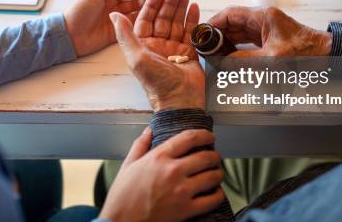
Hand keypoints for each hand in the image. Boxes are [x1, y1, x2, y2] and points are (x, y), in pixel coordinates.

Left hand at [64, 0, 154, 56]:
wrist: (70, 34)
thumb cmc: (80, 10)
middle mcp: (112, 7)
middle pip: (133, 2)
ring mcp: (114, 20)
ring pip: (134, 14)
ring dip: (146, 11)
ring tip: (160, 9)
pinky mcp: (115, 33)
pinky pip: (130, 27)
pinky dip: (140, 24)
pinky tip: (151, 21)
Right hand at [100, 127, 224, 221]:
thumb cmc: (122, 196)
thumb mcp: (128, 165)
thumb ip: (140, 145)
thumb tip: (149, 131)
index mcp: (159, 157)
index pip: (189, 138)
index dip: (204, 135)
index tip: (209, 136)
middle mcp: (172, 171)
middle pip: (206, 156)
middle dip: (215, 155)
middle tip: (215, 157)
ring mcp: (181, 191)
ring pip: (213, 176)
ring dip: (218, 173)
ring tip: (216, 173)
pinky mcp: (186, 210)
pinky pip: (212, 199)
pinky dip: (218, 194)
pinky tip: (215, 192)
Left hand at [110, 0, 203, 110]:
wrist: (179, 99)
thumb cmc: (156, 82)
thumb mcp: (136, 57)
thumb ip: (125, 34)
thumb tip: (112, 15)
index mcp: (143, 45)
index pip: (146, 19)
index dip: (152, 4)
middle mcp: (157, 45)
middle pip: (163, 18)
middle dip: (169, 2)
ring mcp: (173, 48)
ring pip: (176, 22)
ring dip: (181, 7)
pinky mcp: (188, 52)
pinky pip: (189, 31)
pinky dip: (192, 19)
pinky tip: (194, 6)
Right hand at [207, 6, 332, 56]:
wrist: (325, 55)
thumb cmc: (306, 52)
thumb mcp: (271, 59)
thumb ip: (244, 60)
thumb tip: (224, 63)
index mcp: (262, 16)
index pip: (230, 14)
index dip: (214, 23)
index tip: (203, 33)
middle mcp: (262, 20)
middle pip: (232, 23)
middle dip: (218, 35)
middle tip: (206, 47)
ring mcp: (265, 29)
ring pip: (238, 33)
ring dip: (226, 42)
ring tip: (214, 54)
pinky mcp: (268, 39)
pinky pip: (246, 41)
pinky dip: (235, 48)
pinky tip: (228, 56)